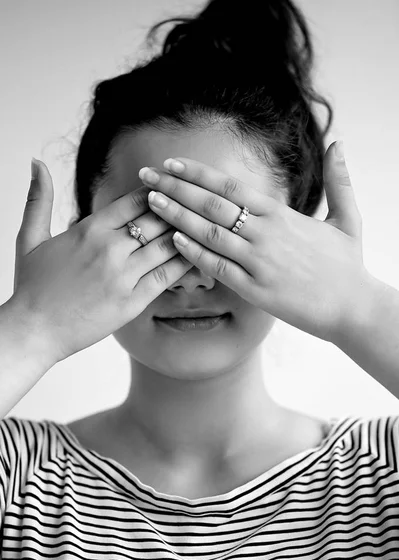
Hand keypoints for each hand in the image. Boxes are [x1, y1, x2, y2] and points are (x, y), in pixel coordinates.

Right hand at [12, 159, 191, 362]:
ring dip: (188, 233)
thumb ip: (39, 199)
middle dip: (179, 208)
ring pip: (166, 245)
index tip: (174, 187)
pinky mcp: (132, 302)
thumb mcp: (29, 237)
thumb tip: (35, 161)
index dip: (159, 191)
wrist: (34, 330)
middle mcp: (109, 248)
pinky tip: (200, 255)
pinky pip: (166, 276)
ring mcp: (122, 276)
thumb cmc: (32, 286)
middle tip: (200, 203)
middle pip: (157, 219)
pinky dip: (186, 263)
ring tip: (207, 225)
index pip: (135, 200)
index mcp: (89, 229)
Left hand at [139, 140, 370, 342]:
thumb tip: (339, 142)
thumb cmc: (348, 265)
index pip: (231, 186)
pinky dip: (195, 253)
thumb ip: (339, 180)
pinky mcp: (255, 290)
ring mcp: (259, 262)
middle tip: (145, 175)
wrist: (353, 308)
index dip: (197, 173)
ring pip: (210, 233)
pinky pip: (219, 268)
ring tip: (150, 203)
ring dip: (177, 216)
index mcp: (281, 214)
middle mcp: (266, 233)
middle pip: (212, 203)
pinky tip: (174, 240)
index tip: (171, 164)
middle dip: (175, 187)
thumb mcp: (347, 218)